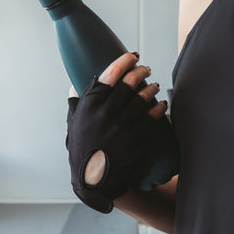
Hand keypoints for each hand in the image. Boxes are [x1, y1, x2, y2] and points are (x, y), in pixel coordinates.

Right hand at [65, 53, 172, 212]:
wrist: (94, 178)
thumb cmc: (82, 148)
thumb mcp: (73, 124)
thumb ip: (76, 104)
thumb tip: (74, 86)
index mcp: (90, 104)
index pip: (110, 73)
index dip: (124, 61)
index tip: (132, 56)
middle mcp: (106, 112)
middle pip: (129, 82)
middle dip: (140, 71)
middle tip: (145, 69)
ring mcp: (123, 125)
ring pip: (143, 97)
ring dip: (151, 88)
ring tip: (153, 86)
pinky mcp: (136, 137)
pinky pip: (152, 116)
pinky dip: (158, 107)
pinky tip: (160, 104)